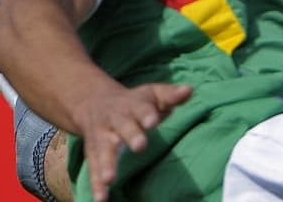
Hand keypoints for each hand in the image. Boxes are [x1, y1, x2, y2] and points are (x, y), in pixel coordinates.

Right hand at [76, 81, 192, 201]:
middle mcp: (115, 121)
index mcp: (133, 106)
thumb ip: (171, 95)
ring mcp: (102, 138)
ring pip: (103, 151)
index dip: (147, 115)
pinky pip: (93, 170)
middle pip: (123, 127)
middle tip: (140, 146)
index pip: (141, 109)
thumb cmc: (134, 102)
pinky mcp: (94, 155)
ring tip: (110, 179)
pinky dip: (96, 185)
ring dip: (107, 165)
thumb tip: (189, 90)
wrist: (94, 102)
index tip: (153, 121)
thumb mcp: (152, 94)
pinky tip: (101, 199)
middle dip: (131, 136)